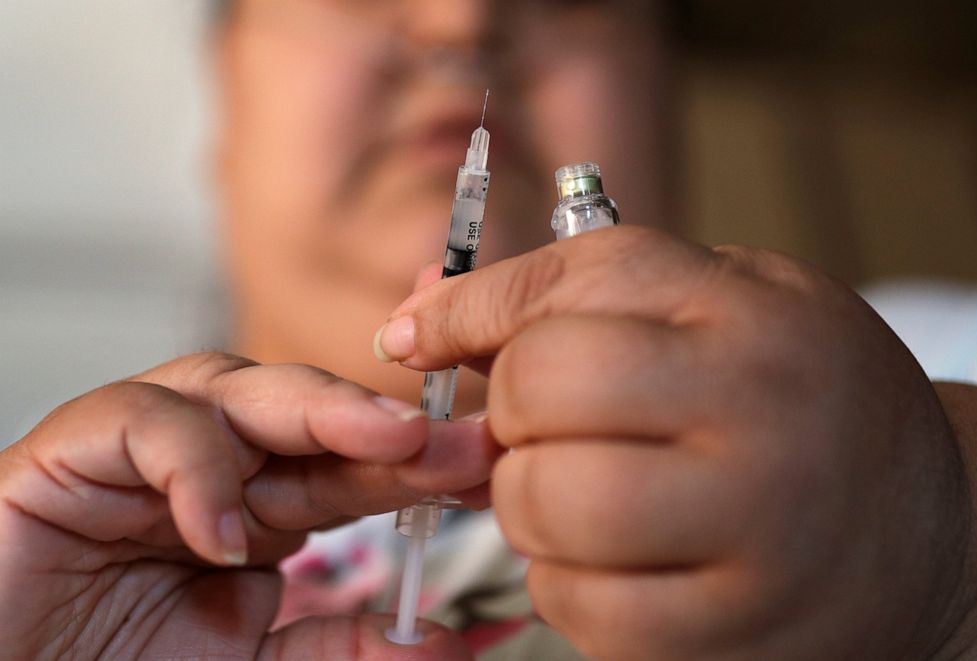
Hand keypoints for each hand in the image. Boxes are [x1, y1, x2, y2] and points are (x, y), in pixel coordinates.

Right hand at [0, 352, 492, 659]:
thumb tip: (442, 642)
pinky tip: (220, 533)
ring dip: (316, 412)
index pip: (348, 464)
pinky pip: (142, 425)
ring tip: (383, 447)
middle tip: (452, 441)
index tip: (482, 468)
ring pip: (235, 388)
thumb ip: (337, 646)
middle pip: (306, 412)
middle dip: (383, 424)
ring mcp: (144, 449)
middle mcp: (212, 463)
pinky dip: (191, 468)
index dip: (416, 463)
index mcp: (258, 504)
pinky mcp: (72, 450)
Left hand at [374, 226, 976, 659]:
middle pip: (539, 390)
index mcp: (747, 311)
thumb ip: (574, 300)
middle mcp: (758, 409)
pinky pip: (579, 607)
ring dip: (528, 503)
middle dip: (508, 414)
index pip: (567, 285)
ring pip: (545, 504)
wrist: (930, 527)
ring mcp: (755, 528)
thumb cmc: (797, 398)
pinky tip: (616, 561)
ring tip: (583, 493)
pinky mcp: (736, 630)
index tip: (420, 336)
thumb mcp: (718, 308)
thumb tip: (412, 326)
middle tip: (542, 429)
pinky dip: (566, 584)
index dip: (469, 311)